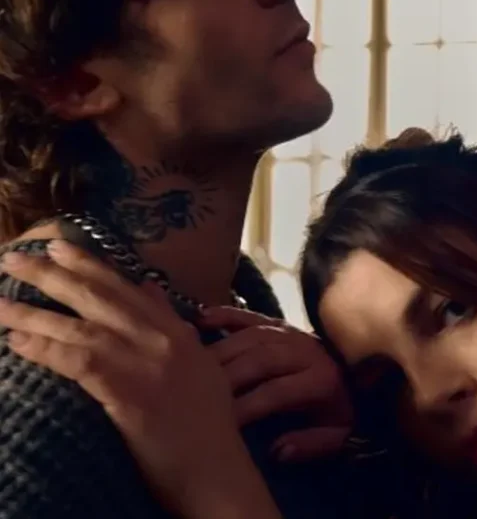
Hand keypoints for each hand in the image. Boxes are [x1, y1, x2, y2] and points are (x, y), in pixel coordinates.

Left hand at [0, 241, 280, 518]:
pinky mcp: (128, 395)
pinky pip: (78, 363)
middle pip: (97, 297)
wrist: (217, 468)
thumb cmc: (207, 421)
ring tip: (1, 303)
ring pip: (80, 327)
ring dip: (34, 314)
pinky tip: (18, 343)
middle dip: (52, 274)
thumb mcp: (197, 361)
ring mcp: (145, 364)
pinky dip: (46, 350)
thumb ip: (170, 321)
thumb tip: (150, 287)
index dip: (88, 264)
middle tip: (15, 259)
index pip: (123, 286)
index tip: (57, 246)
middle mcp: (159, 338)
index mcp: (174, 329)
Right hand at [200, 307, 353, 462]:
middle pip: (259, 359)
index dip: (247, 406)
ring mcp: (289, 332)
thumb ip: (311, 444)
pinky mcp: (278, 322)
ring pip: (251, 336)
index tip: (220, 422)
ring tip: (191, 366)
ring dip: (221, 350)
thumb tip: (276, 451)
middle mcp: (303, 350)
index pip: (276, 392)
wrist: (362, 373)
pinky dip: (225, 315)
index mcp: (321, 380)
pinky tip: (201, 320)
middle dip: (226, 377)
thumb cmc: (343, 408)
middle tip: (194, 393)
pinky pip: (249, 315)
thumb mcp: (340, 434)